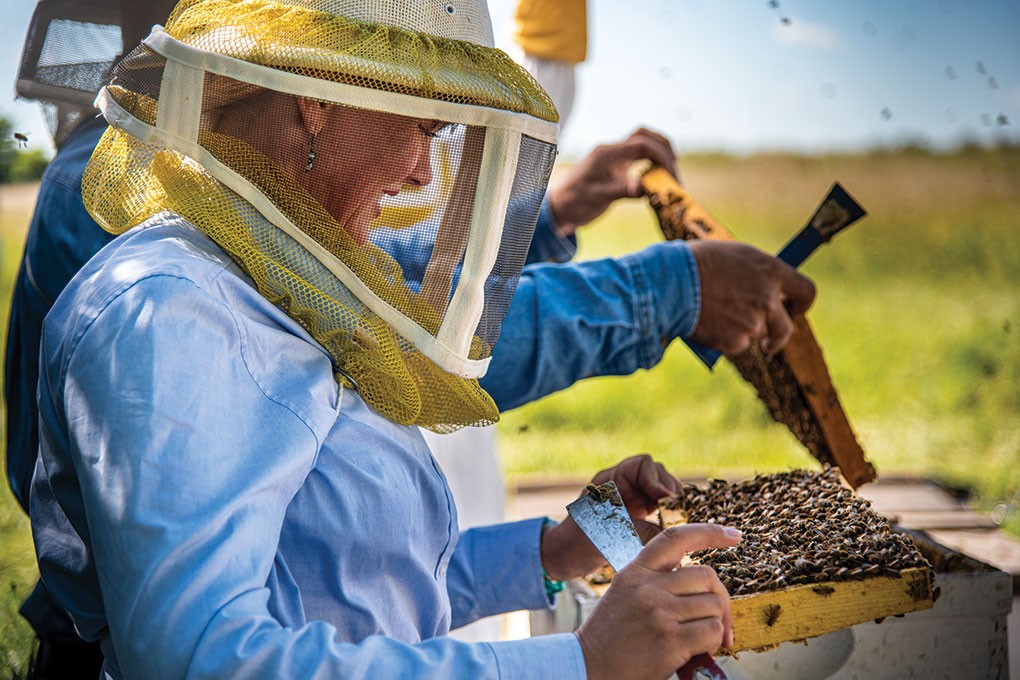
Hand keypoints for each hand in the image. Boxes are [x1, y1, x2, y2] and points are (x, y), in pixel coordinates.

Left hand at [541, 454, 680, 580]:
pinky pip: (661, 506)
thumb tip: (674, 534)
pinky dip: (670, 514)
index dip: (657, 479)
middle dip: (669, 492)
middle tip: (677, 513)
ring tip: (677, 521)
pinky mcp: (639, 512)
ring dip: (673, 504)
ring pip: (662, 491)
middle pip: (657, 475)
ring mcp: (632, 497)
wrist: (567, 555)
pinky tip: (674, 528)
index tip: (664, 499)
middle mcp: (624, 484)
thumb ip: (643, 530)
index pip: (642, 464)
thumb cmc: (581, 541)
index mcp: (611, 480)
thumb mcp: (612, 534)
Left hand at [546, 128, 676, 236]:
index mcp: (606, 153)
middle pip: (645, 136)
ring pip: (643, 144)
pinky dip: (652, 164)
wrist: (561, 208)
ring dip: (660, 154)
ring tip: (670, 175)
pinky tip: (658, 179)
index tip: (671, 175)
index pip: (641, 145)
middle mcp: (612, 151)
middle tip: (674, 172)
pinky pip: (639, 157)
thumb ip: (621, 190)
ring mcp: (614, 158)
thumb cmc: (574, 202)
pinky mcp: (617, 167)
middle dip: (664, 150)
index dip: (660, 156)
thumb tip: (645, 189)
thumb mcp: (597, 197)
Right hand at [576, 523, 741, 679]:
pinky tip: (697, 649)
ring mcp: (659, 612)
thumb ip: (656, 580)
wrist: (589, 666)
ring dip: (716, 624)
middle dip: (721, 598)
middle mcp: (648, 587)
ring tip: (699, 637)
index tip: (733, 534)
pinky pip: (713, 631)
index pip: (676, 539)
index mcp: (636, 570)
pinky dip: (714, 642)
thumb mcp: (625, 592)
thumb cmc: (611, 634)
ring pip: (714, 606)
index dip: (708, 532)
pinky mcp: (670, 640)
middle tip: (719, 618)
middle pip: (707, 576)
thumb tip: (702, 582)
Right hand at [688, 240, 816, 355]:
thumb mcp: (732, 257)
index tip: (794, 309)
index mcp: (771, 271)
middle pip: (785, 327)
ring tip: (713, 315)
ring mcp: (754, 322)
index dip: (801, 304)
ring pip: (754, 335)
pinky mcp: (736, 341)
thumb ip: (754, 274)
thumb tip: (760, 287)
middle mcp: (768, 298)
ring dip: (739, 331)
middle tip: (768, 341)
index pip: (806, 291)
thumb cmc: (694, 262)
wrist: (670, 283)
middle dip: (777, 336)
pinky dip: (722, 339)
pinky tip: (705, 323)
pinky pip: (734, 345)